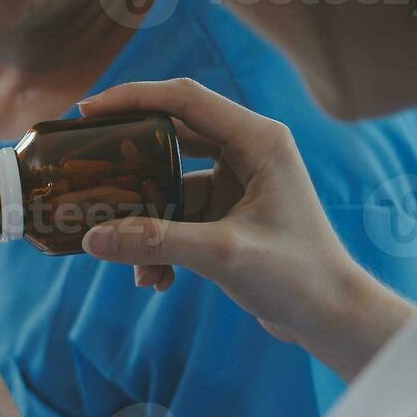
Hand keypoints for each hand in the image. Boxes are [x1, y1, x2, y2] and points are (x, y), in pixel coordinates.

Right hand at [79, 79, 416, 379]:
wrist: (330, 316)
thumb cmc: (297, 276)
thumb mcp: (222, 254)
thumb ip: (156, 242)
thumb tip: (93, 238)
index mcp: (258, 140)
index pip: (184, 100)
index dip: (133, 99)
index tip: (87, 111)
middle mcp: (248, 152)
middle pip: (170, 138)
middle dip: (128, 165)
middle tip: (86, 174)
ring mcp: (237, 183)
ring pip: (170, 187)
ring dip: (146, 223)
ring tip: (134, 264)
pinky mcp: (229, 213)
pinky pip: (179, 217)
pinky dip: (162, 244)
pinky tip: (156, 279)